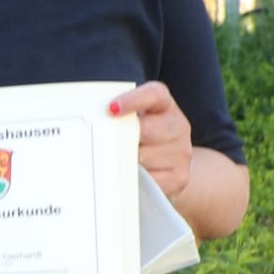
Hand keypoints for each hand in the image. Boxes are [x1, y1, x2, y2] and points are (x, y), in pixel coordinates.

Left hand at [110, 81, 192, 199]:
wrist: (167, 162)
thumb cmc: (141, 134)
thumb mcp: (131, 117)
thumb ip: (116, 113)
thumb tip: (92, 121)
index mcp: (164, 105)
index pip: (154, 95)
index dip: (133, 100)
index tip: (111, 108)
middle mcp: (177, 125)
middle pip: (146, 130)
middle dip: (123, 137)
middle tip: (109, 141)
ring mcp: (181, 152)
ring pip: (144, 156)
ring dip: (126, 159)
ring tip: (120, 158)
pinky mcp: (179, 176)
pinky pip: (149, 179)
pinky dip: (135, 177)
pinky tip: (131, 173)